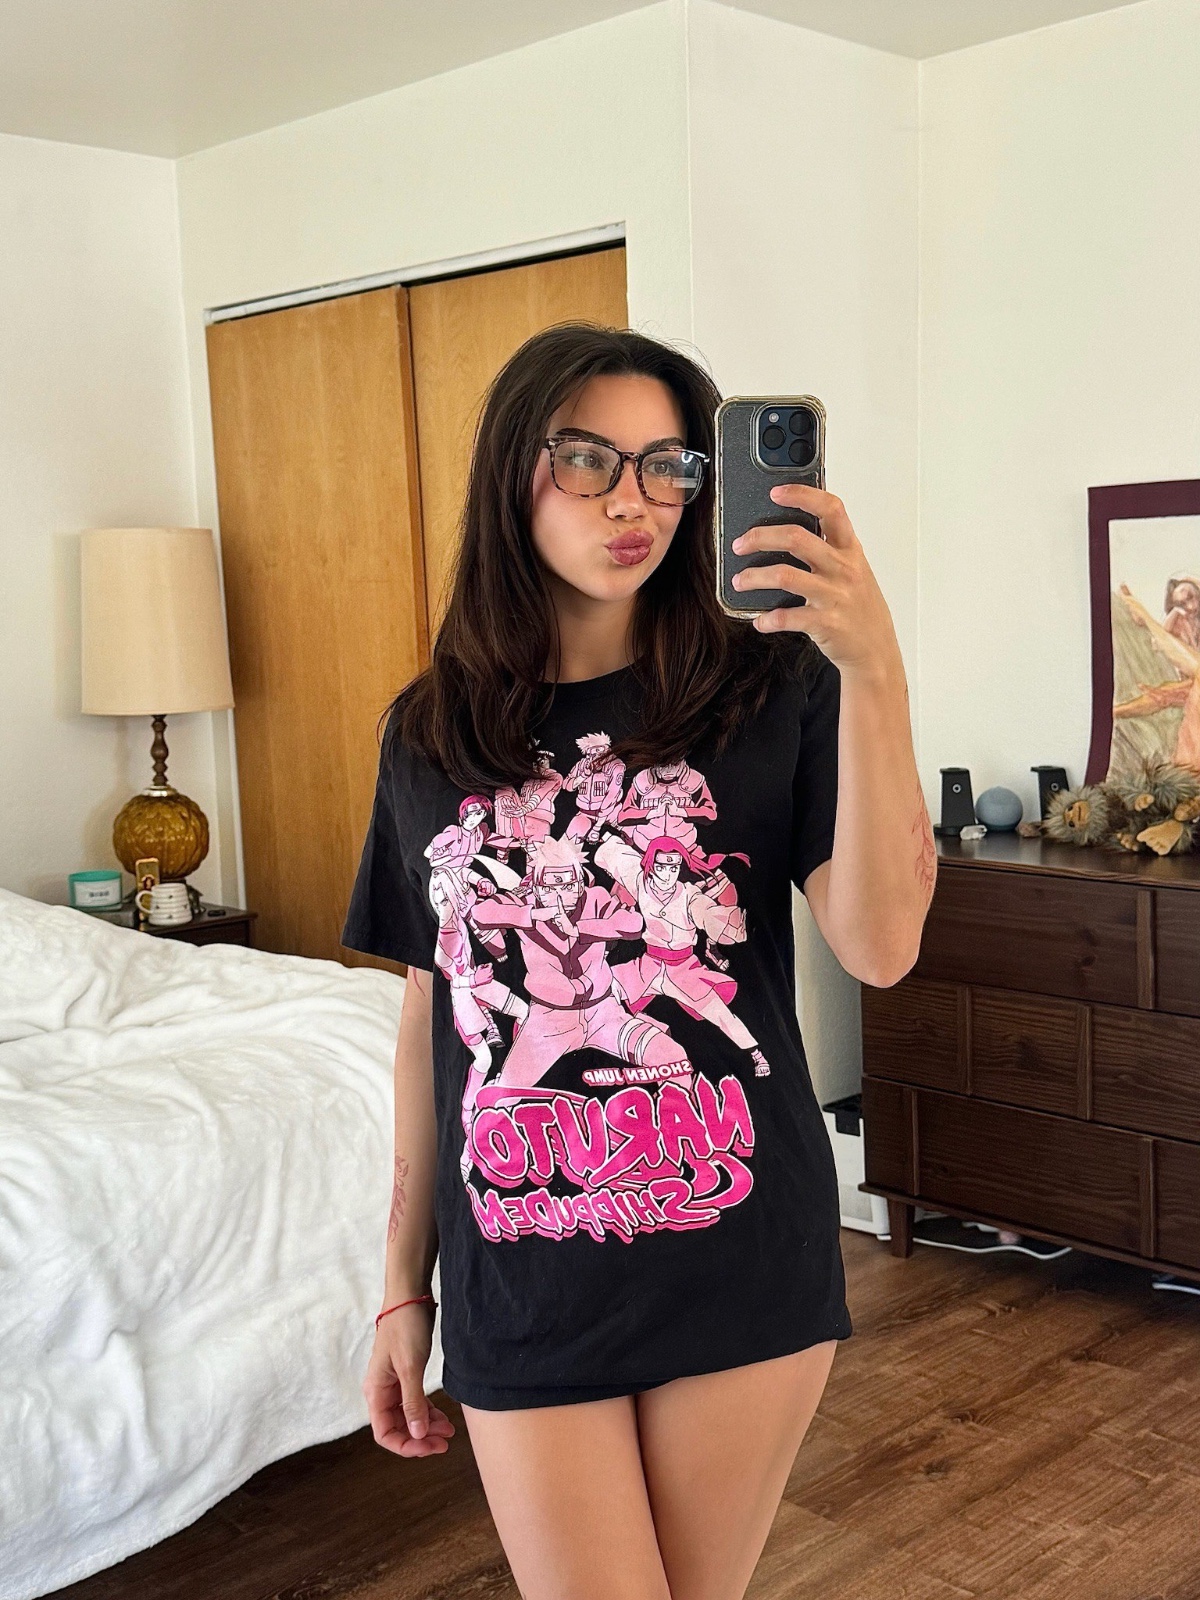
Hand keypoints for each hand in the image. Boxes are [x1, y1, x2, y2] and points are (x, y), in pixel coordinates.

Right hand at [363, 1305, 454, 1458]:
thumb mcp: (411, 1367)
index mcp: (376, 1391)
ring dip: (427, 1426)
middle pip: (398, 1427)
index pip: (385, 1433)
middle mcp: (382, 1391)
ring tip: (449, 1431)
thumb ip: (413, 1402)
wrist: (410, 1296)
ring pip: (409, 1416)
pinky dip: (428, 1411)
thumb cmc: (405, 1327)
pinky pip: (415, 1402)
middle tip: (445, 1442)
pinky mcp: (406, 1375)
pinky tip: (443, 1417)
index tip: (430, 1447)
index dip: (406, 1446)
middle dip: (421, 1438)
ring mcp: (394, 1383)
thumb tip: (416, 1435)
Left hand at [731, 485, 901, 680]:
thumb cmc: (861, 608)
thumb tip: (788, 531)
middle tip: (741, 544)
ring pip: (784, 576)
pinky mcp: (825, 623)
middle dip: (760, 537)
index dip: (803, 495)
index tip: (777, 492)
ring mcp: (834, 596)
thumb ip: (830, 550)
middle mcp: (843, 569)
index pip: (831, 509)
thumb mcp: (854, 570)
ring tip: (740, 581)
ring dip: (754, 577)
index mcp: (850, 550)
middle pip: (796, 538)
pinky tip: (760, 620)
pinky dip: (767, 619)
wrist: (876, 650)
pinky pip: (787, 617)